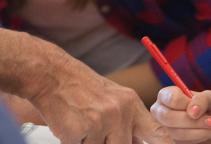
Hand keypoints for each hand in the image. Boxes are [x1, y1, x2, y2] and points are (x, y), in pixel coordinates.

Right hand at [28, 54, 175, 143]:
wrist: (51, 74)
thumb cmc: (82, 88)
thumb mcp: (114, 99)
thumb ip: (130, 123)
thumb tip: (141, 143)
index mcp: (132, 105)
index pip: (160, 136)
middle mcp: (120, 114)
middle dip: (109, 143)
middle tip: (96, 125)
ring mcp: (99, 123)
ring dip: (89, 142)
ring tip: (82, 124)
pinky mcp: (77, 132)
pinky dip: (73, 142)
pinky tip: (69, 125)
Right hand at [150, 86, 210, 142]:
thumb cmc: (208, 107)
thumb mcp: (210, 98)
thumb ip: (202, 99)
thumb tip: (193, 111)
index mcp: (166, 95)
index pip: (172, 99)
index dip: (188, 105)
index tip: (201, 111)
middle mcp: (159, 111)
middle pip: (170, 118)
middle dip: (194, 122)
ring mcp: (161, 127)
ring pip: (176, 133)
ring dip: (199, 132)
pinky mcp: (167, 140)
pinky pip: (180, 143)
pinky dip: (197, 140)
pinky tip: (205, 134)